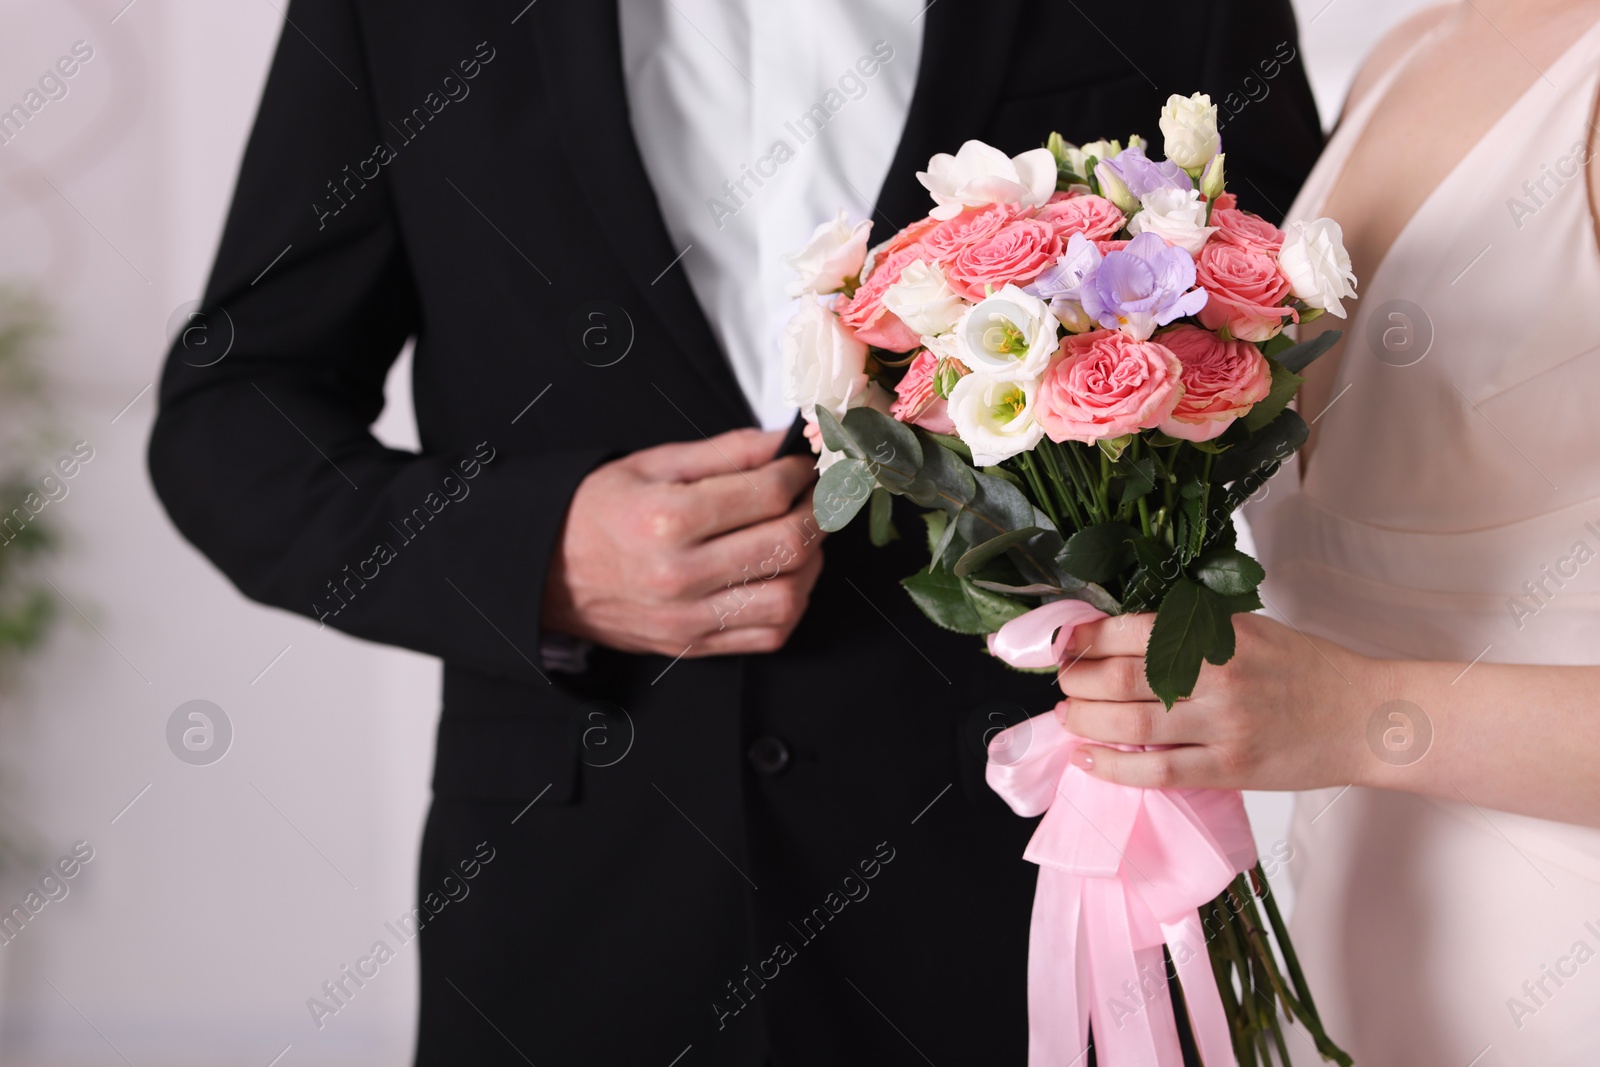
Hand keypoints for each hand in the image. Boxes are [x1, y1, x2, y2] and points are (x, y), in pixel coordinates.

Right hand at [542, 428, 823, 656]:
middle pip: (787, 544)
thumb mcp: (653, 465)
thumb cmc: (598, 512)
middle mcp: (680, 574)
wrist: (546, 572)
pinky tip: (785, 575)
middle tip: (818, 495)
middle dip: (818, 513)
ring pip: (789, 596)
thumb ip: (726, 452)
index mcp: (667, 519)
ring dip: (812, 562)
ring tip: (803, 536)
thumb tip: (785, 441)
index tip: (804, 464)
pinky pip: (769, 634)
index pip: (767, 494)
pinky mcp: (694, 645)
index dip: (800, 474)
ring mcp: (688, 617)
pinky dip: (792, 604)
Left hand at [1053, 612, 1384, 790]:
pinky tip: (1088, 760)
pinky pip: (1159, 771)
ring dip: (1086, 720)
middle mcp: (1218, 676)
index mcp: (1220, 634)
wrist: (1367, 718)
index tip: (1064, 643)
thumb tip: (1122, 636)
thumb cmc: (1308, 670)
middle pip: (1120, 677)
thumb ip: (1194, 632)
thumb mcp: (1251, 630)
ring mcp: (1224, 725)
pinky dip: (1115, 767)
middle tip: (1063, 681)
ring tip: (1068, 716)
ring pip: (1131, 723)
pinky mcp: (1231, 768)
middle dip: (1076, 679)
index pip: (1132, 630)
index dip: (1086, 637)